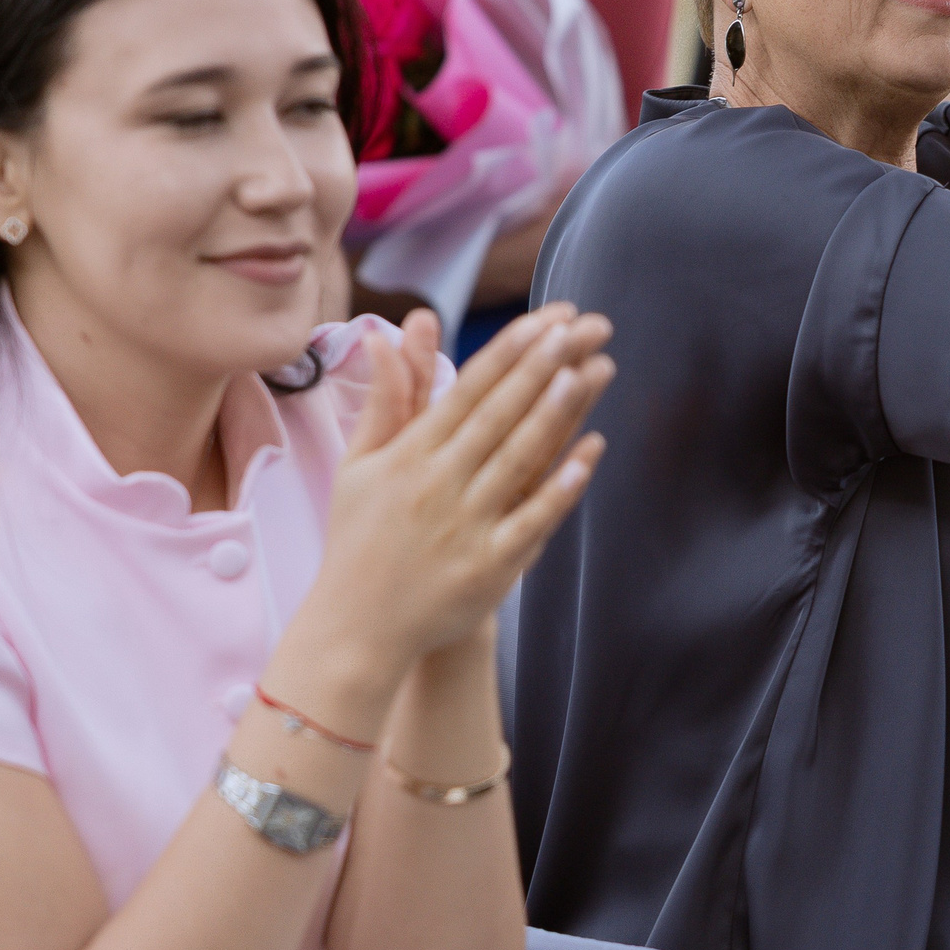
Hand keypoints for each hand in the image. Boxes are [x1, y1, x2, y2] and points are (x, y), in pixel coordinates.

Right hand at [289, 304, 612, 703]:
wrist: (358, 628)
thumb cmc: (359, 539)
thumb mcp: (360, 465)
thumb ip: (384, 401)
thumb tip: (381, 334)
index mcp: (409, 456)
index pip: (466, 392)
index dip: (506, 354)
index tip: (541, 320)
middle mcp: (439, 485)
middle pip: (497, 415)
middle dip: (539, 367)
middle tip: (578, 328)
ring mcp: (466, 526)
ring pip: (518, 459)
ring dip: (554, 414)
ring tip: (587, 370)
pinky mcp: (490, 567)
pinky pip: (533, 520)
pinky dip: (562, 486)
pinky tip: (591, 452)